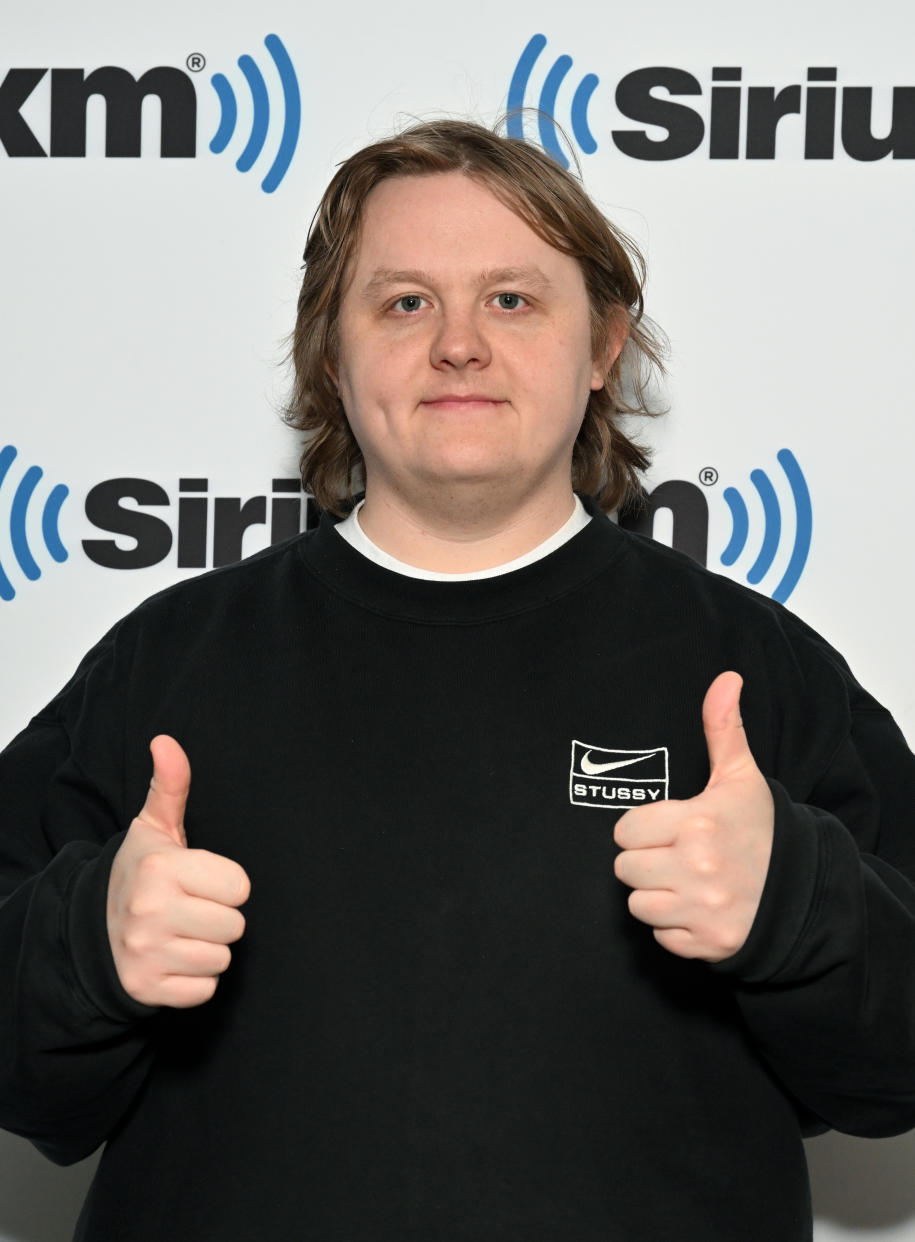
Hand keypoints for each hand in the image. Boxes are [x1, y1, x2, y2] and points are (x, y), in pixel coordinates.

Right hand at [107, 735, 250, 1007]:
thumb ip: (170, 786)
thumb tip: (166, 741)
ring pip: (222, 959)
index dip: (226, 884)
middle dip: (220, 918)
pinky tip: (174, 959)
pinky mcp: (146, 988)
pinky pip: (205, 990)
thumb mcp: (154, 829)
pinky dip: (195, 980)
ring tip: (182, 933)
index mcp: (161, 868)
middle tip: (192, 909)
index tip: (201, 881)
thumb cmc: (140, 874)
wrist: (91, 930)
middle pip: (235, 926)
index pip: (240, 886)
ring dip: (208, 949)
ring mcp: (146, 953)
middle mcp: (150, 911)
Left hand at [613, 672, 773, 961]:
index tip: (666, 827)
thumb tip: (725, 679)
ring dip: (655, 895)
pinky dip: (674, 926)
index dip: (642, 828)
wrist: (806, 891)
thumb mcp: (741, 777)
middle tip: (673, 854)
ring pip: (638, 905)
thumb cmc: (762, 829)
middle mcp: (698, 869)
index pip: (625, 830)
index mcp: (699, 823)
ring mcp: (704, 910)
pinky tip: (696, 907)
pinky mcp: (709, 943)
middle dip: (644, 860)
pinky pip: (661, 937)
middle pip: (624, 869)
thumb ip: (722, 728)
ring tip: (683, 880)